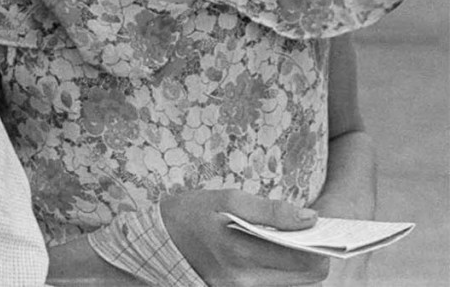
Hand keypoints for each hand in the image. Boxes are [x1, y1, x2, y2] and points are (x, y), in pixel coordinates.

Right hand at [161, 189, 329, 285]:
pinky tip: (277, 253)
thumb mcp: (227, 199)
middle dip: (314, 254)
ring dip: (300, 264)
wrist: (156, 238)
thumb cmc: (191, 212)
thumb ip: (271, 210)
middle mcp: (243, 283)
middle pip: (306, 278)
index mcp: (240, 254)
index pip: (305, 260)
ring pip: (294, 285)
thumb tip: (310, 218)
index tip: (319, 226)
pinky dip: (284, 272)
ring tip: (293, 240)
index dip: (321, 244)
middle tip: (307, 231)